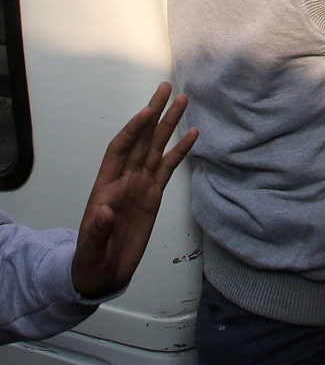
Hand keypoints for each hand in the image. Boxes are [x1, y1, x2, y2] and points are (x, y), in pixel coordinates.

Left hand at [71, 84, 198, 299]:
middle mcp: (125, 180)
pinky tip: (193, 134)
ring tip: (183, 101)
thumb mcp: (90, 251)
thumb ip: (97, 231)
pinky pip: (168, 168)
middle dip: (154, 114)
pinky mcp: (154, 196)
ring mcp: (140, 186)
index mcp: (106, 187)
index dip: (133, 130)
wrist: (102, 276)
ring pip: (157, 148)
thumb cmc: (91, 262)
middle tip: (166, 89)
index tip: (147, 112)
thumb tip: (103, 210)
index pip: (120, 150)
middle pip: (141, 140)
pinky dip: (180, 151)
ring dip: (169, 125)